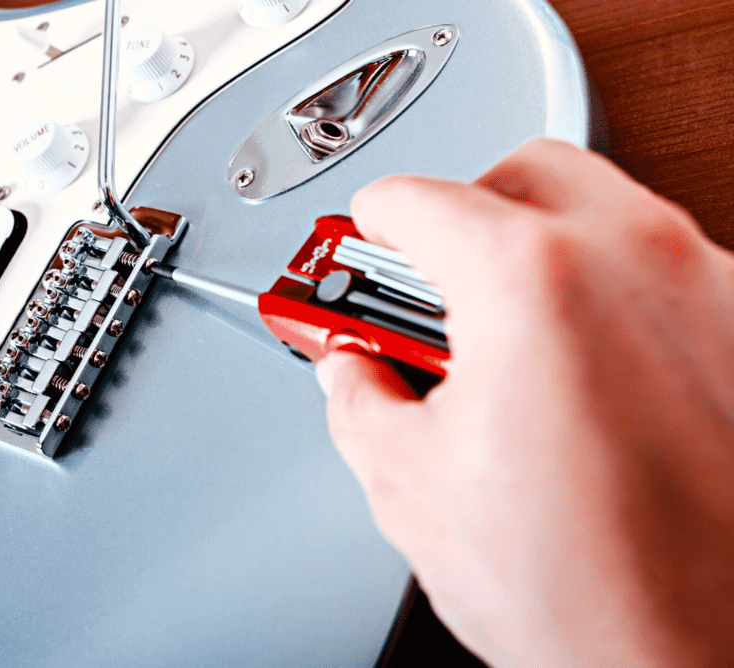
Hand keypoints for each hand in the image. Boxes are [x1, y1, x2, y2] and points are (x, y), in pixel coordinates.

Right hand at [317, 139, 733, 667]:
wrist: (706, 660)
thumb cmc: (593, 596)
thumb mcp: (412, 485)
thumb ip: (359, 398)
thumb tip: (353, 370)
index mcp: (534, 280)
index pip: (419, 198)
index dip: (368, 224)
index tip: (361, 239)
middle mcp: (638, 259)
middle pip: (523, 171)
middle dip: (461, 212)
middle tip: (425, 276)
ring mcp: (711, 289)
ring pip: (602, 212)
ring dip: (537, 251)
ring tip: (495, 334)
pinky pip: (661, 274)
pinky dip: (604, 294)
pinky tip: (570, 367)